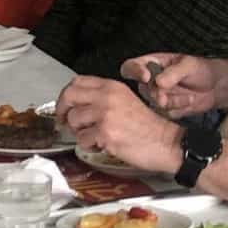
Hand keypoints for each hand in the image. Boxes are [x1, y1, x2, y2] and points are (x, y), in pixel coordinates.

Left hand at [57, 75, 183, 173]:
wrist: (165, 142)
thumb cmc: (147, 127)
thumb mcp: (126, 101)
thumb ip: (103, 98)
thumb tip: (76, 106)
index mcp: (112, 87)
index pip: (77, 82)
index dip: (66, 95)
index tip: (64, 107)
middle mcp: (107, 97)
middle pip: (69, 96)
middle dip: (62, 111)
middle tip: (63, 121)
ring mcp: (105, 115)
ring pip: (73, 120)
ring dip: (79, 132)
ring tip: (93, 136)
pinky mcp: (105, 134)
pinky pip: (82, 140)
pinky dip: (89, 146)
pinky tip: (102, 145)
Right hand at [118, 52, 227, 118]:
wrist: (215, 87)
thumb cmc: (200, 70)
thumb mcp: (189, 65)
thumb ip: (174, 72)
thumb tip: (158, 82)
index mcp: (151, 63)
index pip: (131, 67)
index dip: (134, 71)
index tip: (146, 76)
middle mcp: (150, 81)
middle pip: (142, 89)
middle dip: (155, 93)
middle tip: (165, 97)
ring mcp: (156, 96)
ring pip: (154, 103)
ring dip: (172, 101)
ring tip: (190, 96)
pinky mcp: (164, 110)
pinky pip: (165, 113)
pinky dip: (180, 107)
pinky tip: (191, 100)